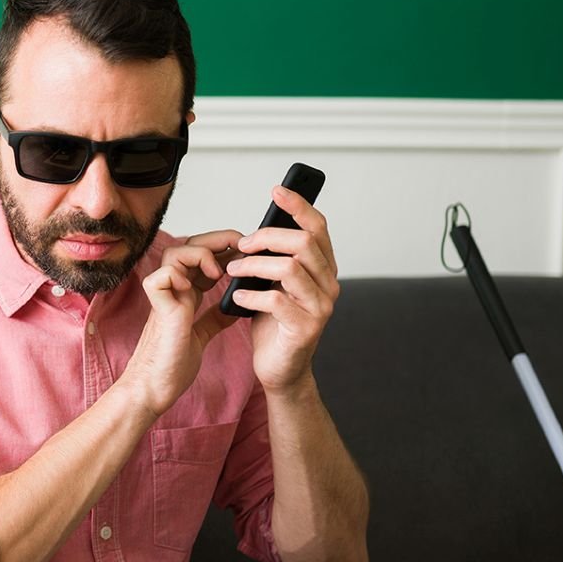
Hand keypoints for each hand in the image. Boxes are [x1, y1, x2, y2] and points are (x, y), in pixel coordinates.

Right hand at [119, 231, 240, 416]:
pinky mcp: (157, 310)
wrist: (154, 389)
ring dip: (200, 254)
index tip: (247, 254)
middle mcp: (173, 291)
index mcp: (184, 294)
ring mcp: (164, 298)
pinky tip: (193, 287)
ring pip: (174, 254)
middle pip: (188, 245)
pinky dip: (176, 275)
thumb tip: (236, 307)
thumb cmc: (172, 365)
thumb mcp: (202, 336)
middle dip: (217, 240)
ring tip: (218, 271)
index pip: (203, 257)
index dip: (224, 249)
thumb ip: (215, 318)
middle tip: (240, 244)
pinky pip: (159, 278)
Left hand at [223, 184, 339, 393]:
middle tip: (241, 246)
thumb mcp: (275, 284)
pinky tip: (237, 299)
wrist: (280, 370)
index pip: (318, 227)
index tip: (276, 191)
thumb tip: (257, 233)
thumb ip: (275, 260)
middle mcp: (329, 285)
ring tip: (233, 272)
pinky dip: (251, 296)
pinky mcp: (306, 329)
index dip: (298, 206)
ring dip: (254, 266)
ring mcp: (321, 307)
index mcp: (324, 269)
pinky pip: (276, 300)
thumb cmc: (275, 325)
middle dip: (266, 238)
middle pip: (303, 243)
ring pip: (290, 268)